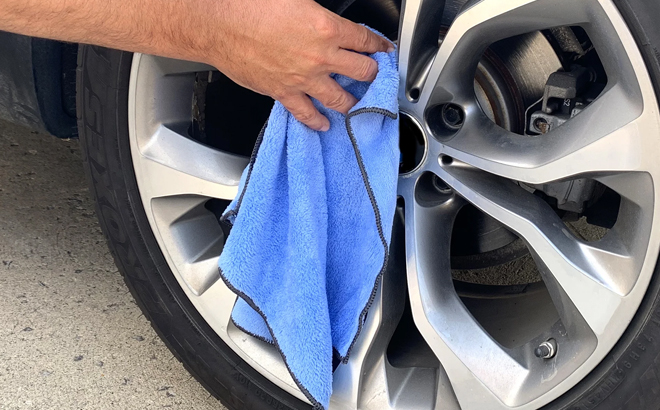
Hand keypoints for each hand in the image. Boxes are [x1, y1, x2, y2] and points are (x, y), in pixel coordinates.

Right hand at [205, 0, 392, 130]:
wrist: (219, 24)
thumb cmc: (250, 6)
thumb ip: (316, 12)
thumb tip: (323, 18)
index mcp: (327, 28)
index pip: (365, 40)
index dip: (379, 46)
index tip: (384, 50)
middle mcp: (321, 57)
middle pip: (363, 72)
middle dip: (373, 73)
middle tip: (375, 75)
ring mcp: (304, 79)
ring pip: (341, 98)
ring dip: (353, 101)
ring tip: (358, 103)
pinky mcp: (284, 93)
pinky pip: (307, 114)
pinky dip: (318, 121)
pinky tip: (325, 124)